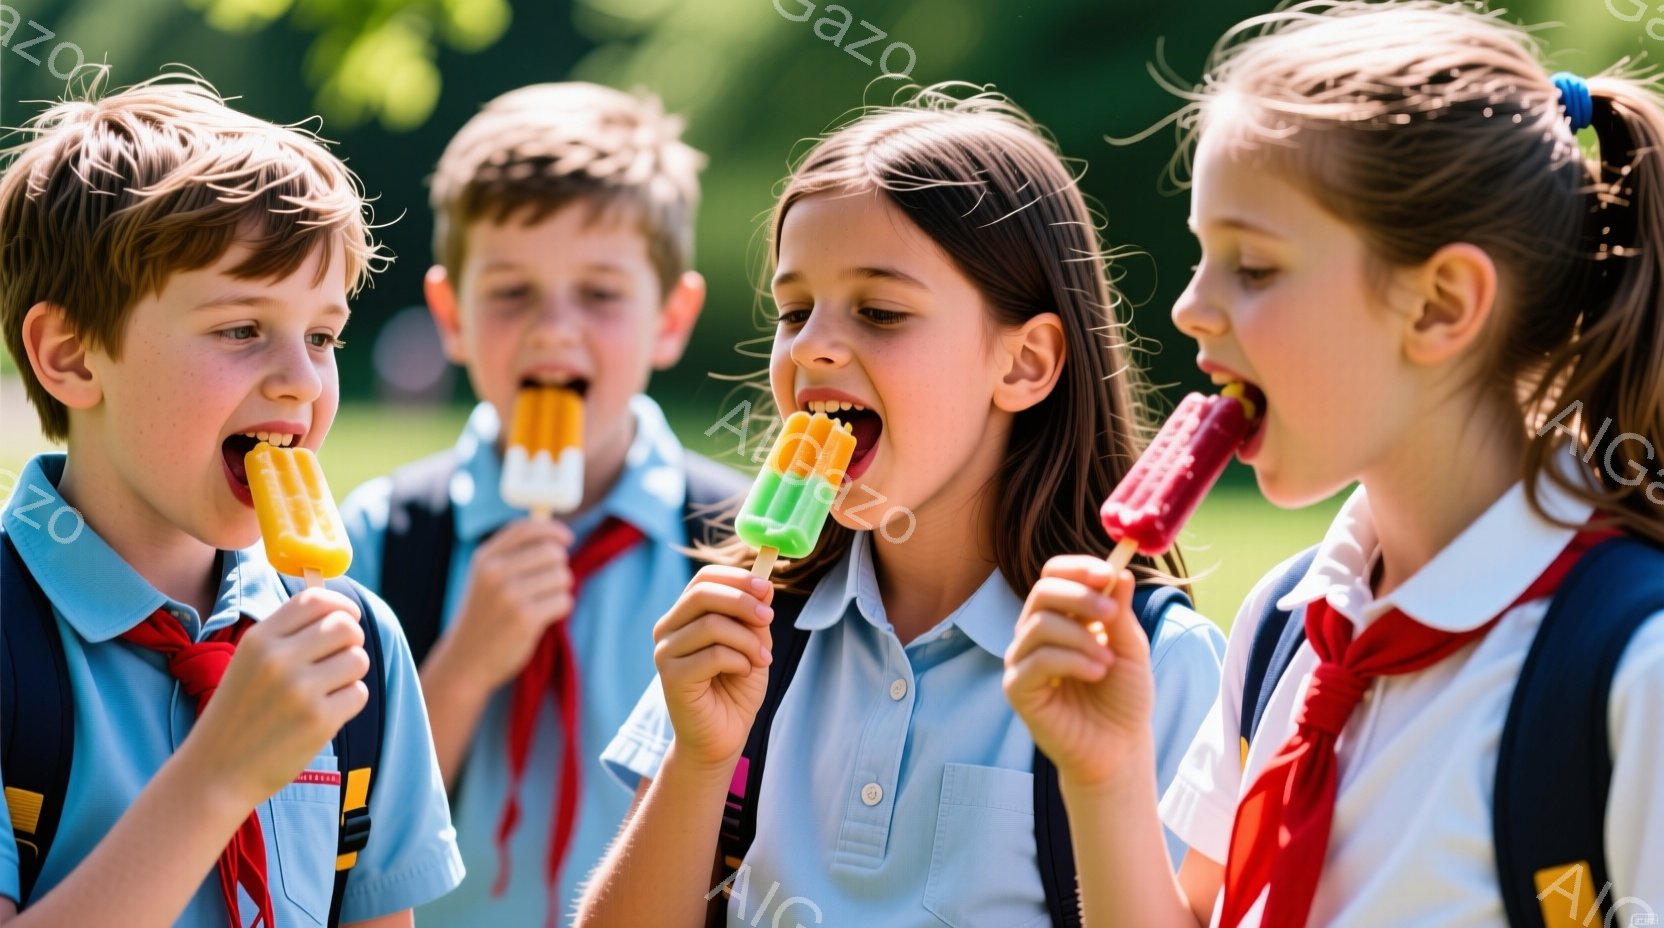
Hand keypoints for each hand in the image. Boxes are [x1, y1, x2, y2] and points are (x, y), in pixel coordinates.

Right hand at [185, 588, 370, 804]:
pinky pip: (358, 693)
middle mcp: (278, 659)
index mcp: (258, 639)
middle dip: (352, 641)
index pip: (314, 600)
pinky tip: (323, 715)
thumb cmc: (240, 714)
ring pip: (358, 659)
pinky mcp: (319, 720)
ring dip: (350, 674)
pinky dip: (348, 703)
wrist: (215, 772)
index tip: (349, 617)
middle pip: (345, 626)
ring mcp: (299, 690)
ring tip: (326, 691)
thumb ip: (288, 635)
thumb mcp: (249, 663)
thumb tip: (340, 611)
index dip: (340, 605)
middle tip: (339, 659)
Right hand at [439, 518, 575, 690]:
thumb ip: (512, 556)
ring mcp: (509, 595)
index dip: (552, 530)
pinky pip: (564, 601)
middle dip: (559, 567)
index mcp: (484, 559)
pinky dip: (560, 608)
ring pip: (562, 576)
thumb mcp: (486, 580)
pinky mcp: (525, 618)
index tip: (566, 539)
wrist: (465, 662)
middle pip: (552, 551)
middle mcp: (495, 573)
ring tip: (542, 603)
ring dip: (560, 590)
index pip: (525, 529)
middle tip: (548, 585)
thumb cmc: (483, 618)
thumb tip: (557, 536)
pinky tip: (543, 618)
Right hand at [652, 566, 774, 768]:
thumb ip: (754, 616)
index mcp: (683, 616)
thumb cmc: (734, 690)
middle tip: (768, 619)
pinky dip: (739, 660)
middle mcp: (667, 630)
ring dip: (747, 640)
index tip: (766, 588)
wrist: (721, 738)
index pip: (703, 578)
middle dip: (743, 601)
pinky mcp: (671, 677)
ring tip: (761, 659)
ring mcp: (665, 653)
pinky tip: (743, 672)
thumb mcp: (753, 644)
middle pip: (702, 594)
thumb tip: (765, 584)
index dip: (736, 577)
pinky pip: (713, 654)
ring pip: (711, 624)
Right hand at [1004, 557, 1153, 787]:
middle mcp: (1036, 632)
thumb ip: (1121, 613)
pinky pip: (1037, 660)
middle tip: (1111, 615)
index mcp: (1063, 616)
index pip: (1055, 575)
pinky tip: (1096, 673)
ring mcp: (1023, 659)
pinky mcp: (1017, 688)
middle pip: (1043, 591)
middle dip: (1080, 597)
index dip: (1078, 569)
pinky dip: (1072, 661)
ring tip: (1108, 661)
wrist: (1119, 747)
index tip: (1108, 574)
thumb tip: (1120, 571)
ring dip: (1081, 637)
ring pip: (1040, 624)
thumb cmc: (1123, 697)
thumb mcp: (1131, 649)